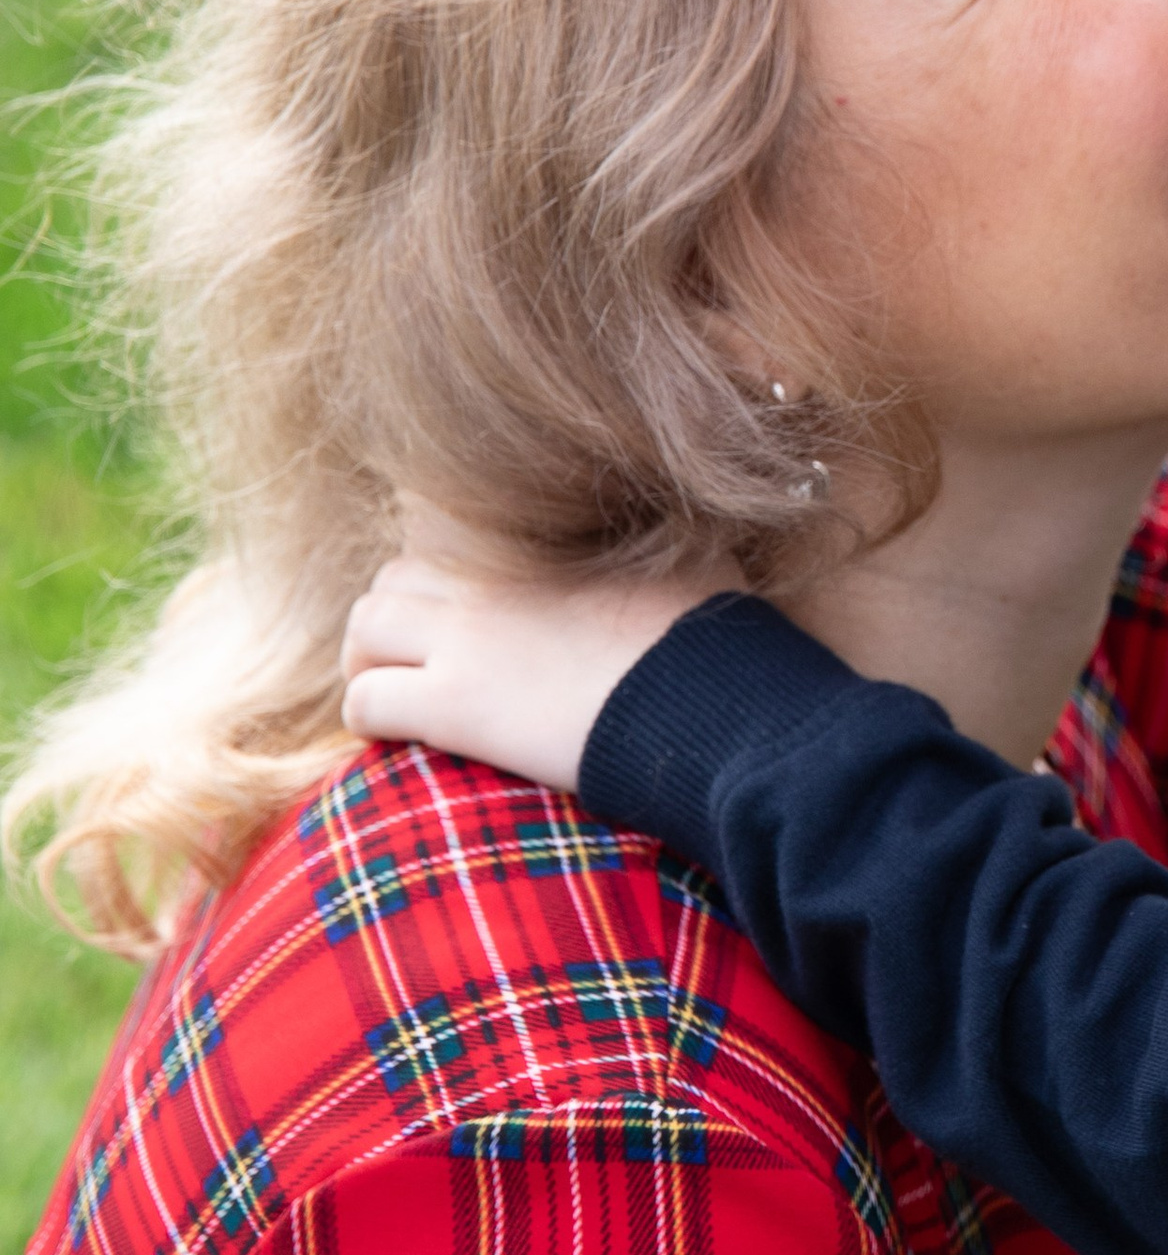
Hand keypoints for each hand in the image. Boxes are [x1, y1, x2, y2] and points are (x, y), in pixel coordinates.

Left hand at [341, 516, 731, 794]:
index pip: (443, 520)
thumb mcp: (700, 560)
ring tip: (394, 691)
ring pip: (365, 628)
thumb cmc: (715, 640)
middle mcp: (491, 577)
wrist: (709, 705)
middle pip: (397, 575)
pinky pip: (367, 702)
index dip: (440, 560)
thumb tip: (697, 516)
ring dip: (370, 660)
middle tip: (418, 654)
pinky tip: (394, 737)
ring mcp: (466, 639)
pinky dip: (369, 717)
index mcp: (540, 541)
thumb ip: (673, 534)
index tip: (457, 596)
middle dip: (397, 613)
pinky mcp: (453, 705)